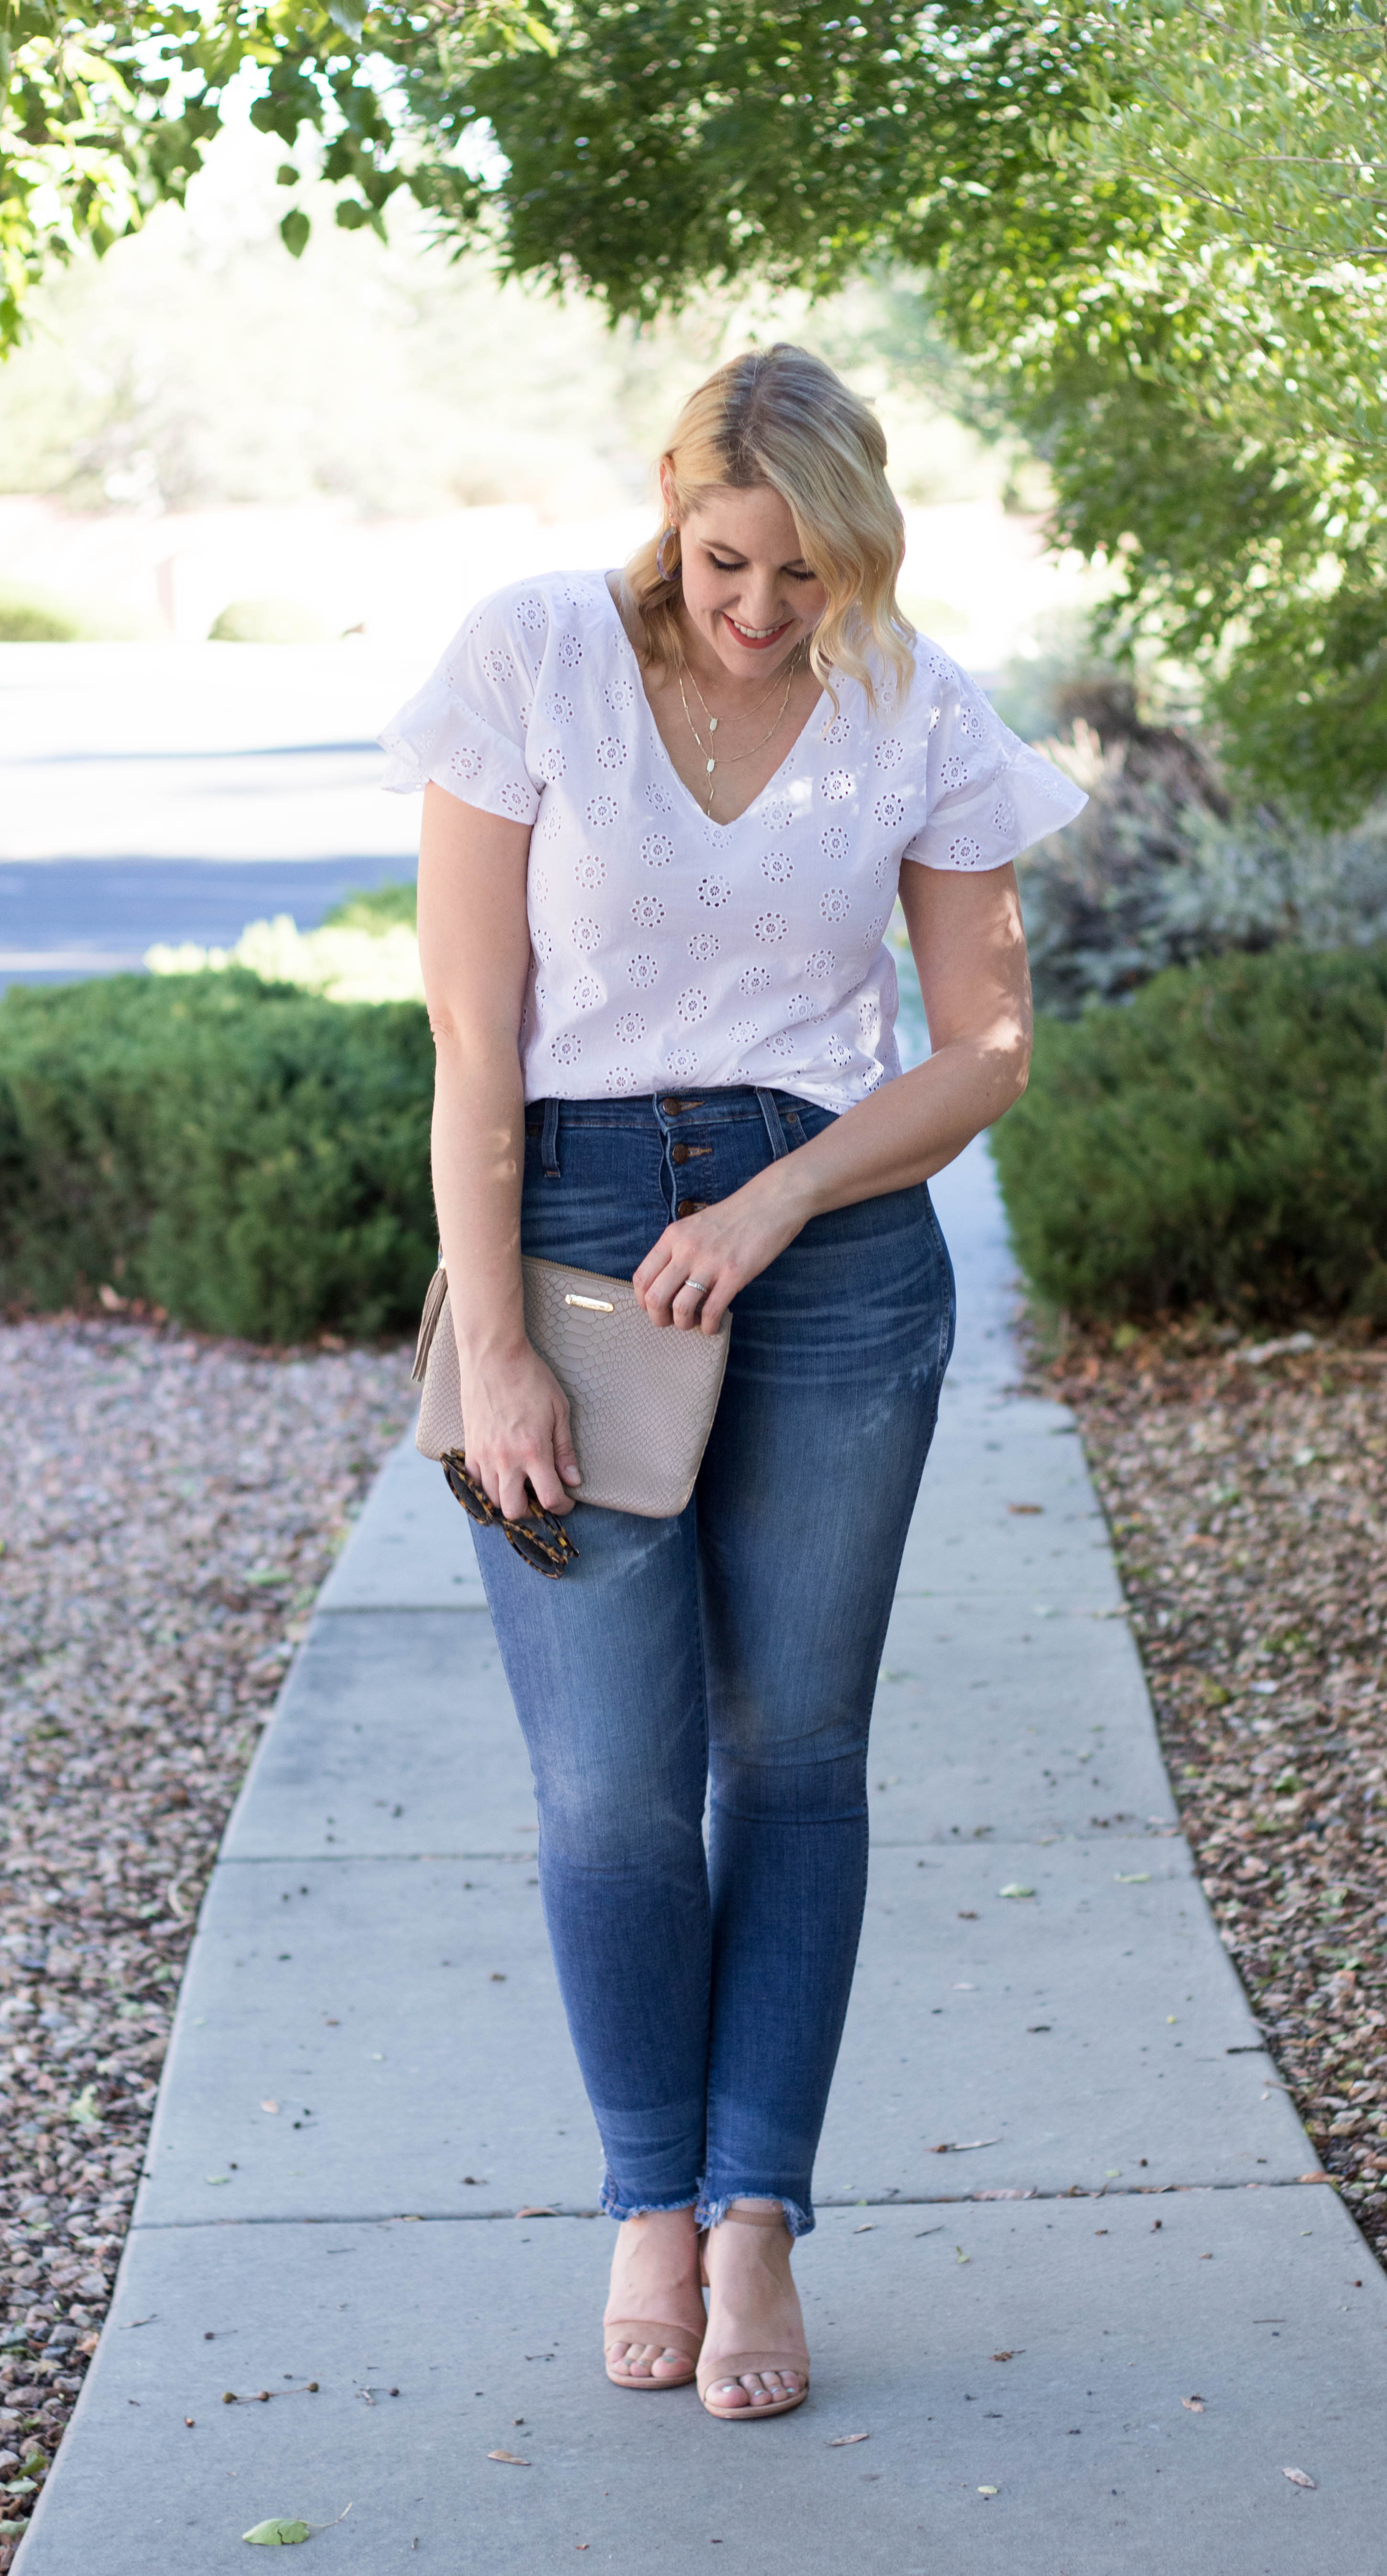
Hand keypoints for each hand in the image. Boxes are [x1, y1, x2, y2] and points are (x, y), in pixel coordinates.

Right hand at [457, 1339, 580, 1520]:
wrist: (494, 1356)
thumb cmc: (531, 1378)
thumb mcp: (559, 1410)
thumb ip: (565, 1449)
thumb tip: (573, 1480)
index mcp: (533, 1451)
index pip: (548, 1498)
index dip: (561, 1507)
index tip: (566, 1502)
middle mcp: (506, 1459)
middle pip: (515, 1510)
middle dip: (532, 1510)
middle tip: (541, 1497)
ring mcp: (484, 1455)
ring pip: (493, 1499)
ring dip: (509, 1499)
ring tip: (521, 1486)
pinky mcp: (469, 1447)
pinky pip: (474, 1482)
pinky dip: (487, 1486)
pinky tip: (500, 1475)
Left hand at [632, 1171, 807, 1332]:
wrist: (770, 1203)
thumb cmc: (733, 1217)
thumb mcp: (695, 1226)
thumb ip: (678, 1250)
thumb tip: (667, 1283)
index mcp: (673, 1236)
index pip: (642, 1276)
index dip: (642, 1301)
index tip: (653, 1307)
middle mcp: (686, 1249)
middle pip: (655, 1297)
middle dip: (659, 1318)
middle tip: (670, 1321)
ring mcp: (710, 1262)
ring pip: (681, 1308)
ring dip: (684, 1324)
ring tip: (693, 1323)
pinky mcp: (735, 1274)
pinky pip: (712, 1311)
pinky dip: (709, 1326)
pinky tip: (713, 1326)